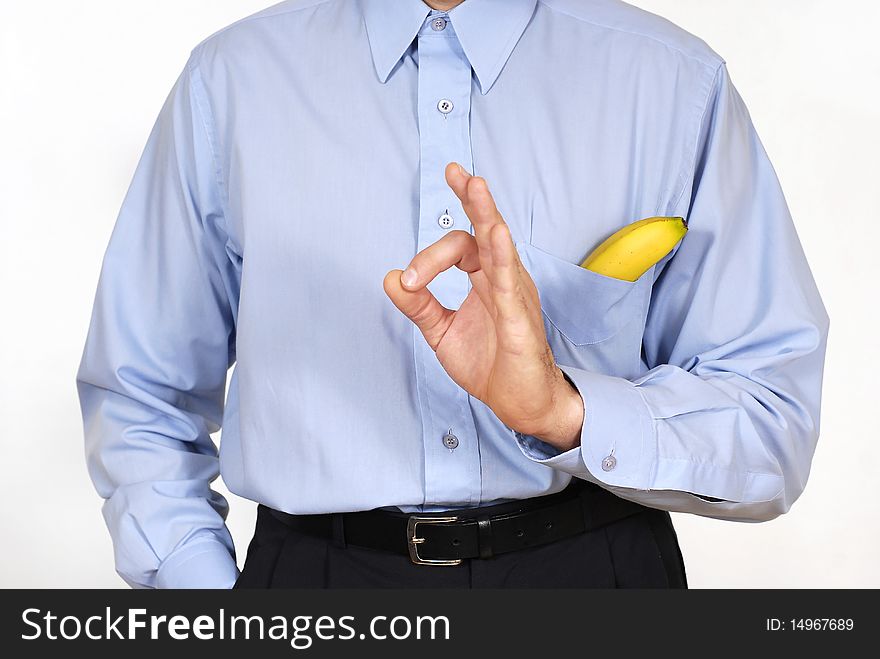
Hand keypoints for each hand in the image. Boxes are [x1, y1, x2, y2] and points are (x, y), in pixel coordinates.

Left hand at [383, 163, 583, 450]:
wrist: (519, 403)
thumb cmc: (491, 364)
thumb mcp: (442, 332)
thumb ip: (419, 305)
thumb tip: (392, 278)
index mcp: (485, 279)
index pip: (461, 246)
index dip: (430, 255)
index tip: (408, 280)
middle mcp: (502, 279)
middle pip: (486, 230)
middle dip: (472, 199)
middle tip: (456, 171)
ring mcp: (514, 295)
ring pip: (500, 247)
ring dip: (486, 214)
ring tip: (475, 185)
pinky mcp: (519, 319)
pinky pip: (510, 282)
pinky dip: (501, 257)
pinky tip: (495, 234)